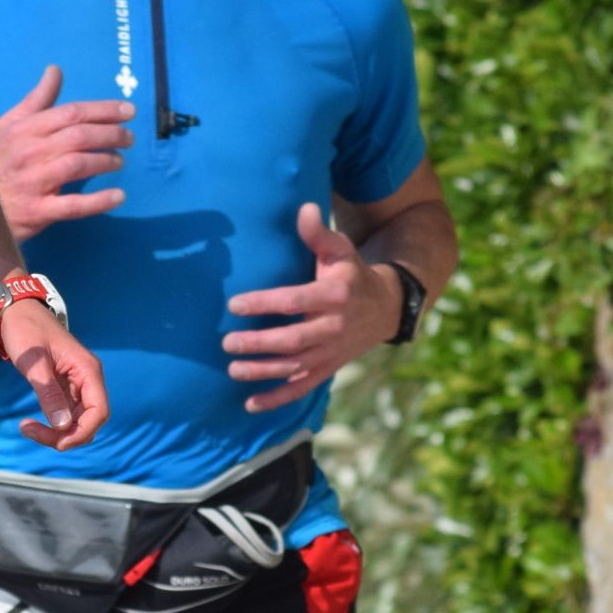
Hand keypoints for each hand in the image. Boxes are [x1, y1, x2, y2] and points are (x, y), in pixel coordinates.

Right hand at [0, 66, 130, 240]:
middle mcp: (29, 152)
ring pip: (77, 165)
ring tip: (119, 161)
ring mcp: (33, 182)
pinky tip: (118, 196)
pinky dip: (98, 201)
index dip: (104, 110)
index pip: (71, 113)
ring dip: (106, 161)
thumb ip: (37, 100)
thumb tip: (55, 70)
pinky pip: (73, 206)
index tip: (128, 110)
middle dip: (111, 134)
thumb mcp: (9, 126)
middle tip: (129, 137)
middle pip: (78, 136)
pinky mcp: (37, 211)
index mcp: (24, 129)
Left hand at [1, 301, 109, 448]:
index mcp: (88, 370)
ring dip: (56, 432)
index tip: (58, 443)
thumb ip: (49, 394)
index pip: (99, 411)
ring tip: (26, 428)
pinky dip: (51, 423)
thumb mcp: (34, 364)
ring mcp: (77, 384)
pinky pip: (66, 414)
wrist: (17, 313)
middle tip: (29, 431)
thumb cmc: (26, 331)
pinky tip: (30, 423)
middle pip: (89, 421)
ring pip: (77, 421)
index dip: (82, 432)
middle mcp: (88, 379)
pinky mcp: (65, 388)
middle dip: (65, 435)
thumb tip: (63, 425)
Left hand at [221, 202, 399, 412]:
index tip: (233, 304)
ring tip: (233, 369)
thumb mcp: (340, 250)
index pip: (294, 301)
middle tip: (227, 342)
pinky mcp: (328, 369)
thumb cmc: (351, 273)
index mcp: (334, 295)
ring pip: (295, 367)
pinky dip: (277, 399)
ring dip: (263, 372)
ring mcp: (332, 352)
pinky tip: (249, 404)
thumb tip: (304, 208)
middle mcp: (334, 327)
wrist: (386, 307)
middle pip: (293, 340)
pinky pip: (302, 388)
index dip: (263, 303)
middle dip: (259, 344)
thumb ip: (318, 233)